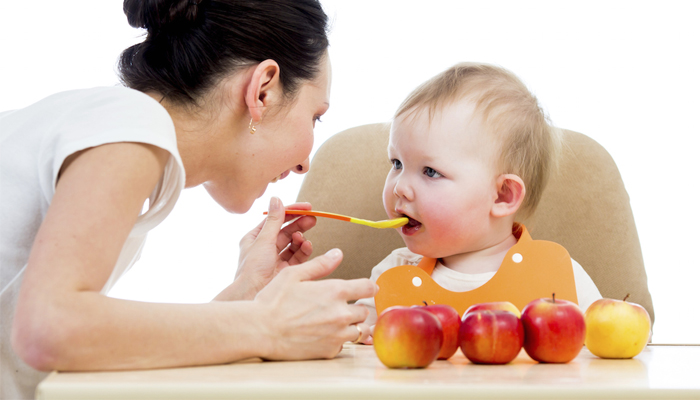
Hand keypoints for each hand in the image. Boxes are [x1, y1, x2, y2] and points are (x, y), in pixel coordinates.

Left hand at [215, 197, 315, 300]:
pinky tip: (306, 247)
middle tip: (312, 219)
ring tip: (303, 238)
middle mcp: (266, 248)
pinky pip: (298, 256)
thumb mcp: (263, 240)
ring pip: (293, 244)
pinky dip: (303, 250)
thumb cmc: (252, 270)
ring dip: (301, 238)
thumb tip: (277, 198)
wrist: (251, 295)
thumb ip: (274, 220)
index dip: (292, 211)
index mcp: (255, 238)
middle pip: (287, 231)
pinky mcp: (286, 270)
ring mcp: (276, 259)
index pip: (276, 219)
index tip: (307, 207)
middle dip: (300, 224)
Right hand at [253, 248, 378, 359]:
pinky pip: (343, 345)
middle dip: (355, 308)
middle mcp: (341, 314)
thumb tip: (337, 253)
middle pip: (364, 311)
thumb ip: (320, 264)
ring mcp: (337, 335)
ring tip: (333, 323)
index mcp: (335, 291)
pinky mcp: (329, 351)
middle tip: (340, 308)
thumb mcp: (293, 274)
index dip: (368, 288)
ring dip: (350, 326)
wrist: (260, 331)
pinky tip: (321, 335)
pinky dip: (337, 340)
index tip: (366, 289)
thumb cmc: (273, 301)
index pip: (368, 288)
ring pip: (358, 330)